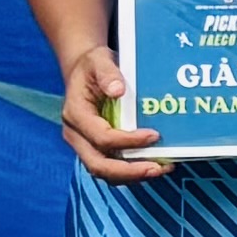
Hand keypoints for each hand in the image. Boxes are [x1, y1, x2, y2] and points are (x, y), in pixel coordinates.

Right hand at [55, 35, 167, 182]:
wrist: (83, 71)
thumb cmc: (93, 66)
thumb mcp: (99, 61)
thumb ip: (108, 74)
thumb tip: (118, 90)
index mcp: (76, 115)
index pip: (102, 137)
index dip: (128, 141)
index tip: (154, 135)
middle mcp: (76, 135)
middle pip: (99, 165)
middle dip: (129, 171)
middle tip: (157, 168)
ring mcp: (84, 145)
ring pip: (105, 171)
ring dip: (132, 175)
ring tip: (161, 169)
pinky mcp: (94, 149)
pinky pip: (111, 167)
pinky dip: (131, 171)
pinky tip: (154, 165)